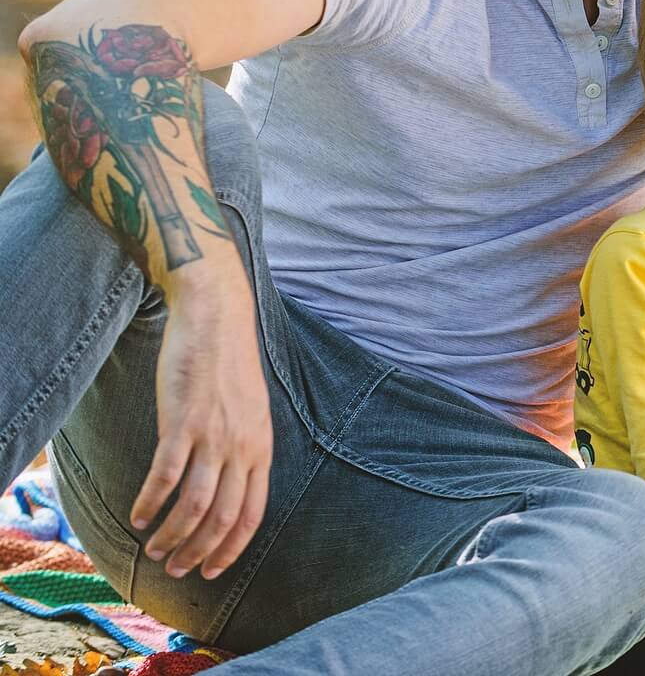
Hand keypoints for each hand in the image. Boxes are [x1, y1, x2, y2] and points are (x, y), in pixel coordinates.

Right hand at [132, 260, 272, 580]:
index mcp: (261, 449)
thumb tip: (227, 486)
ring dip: (171, 535)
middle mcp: (242, 448)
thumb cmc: (229, 367)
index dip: (230, 549)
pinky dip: (149, 503)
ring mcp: (213, 437)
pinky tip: (137, 516)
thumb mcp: (250, 413)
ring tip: (153, 549)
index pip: (251, 515)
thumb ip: (242, 449)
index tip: (211, 571)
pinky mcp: (183, 423)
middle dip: (197, 552)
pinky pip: (164, 477)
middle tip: (175, 568)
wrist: (218, 319)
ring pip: (194, 506)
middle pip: (221, 518)